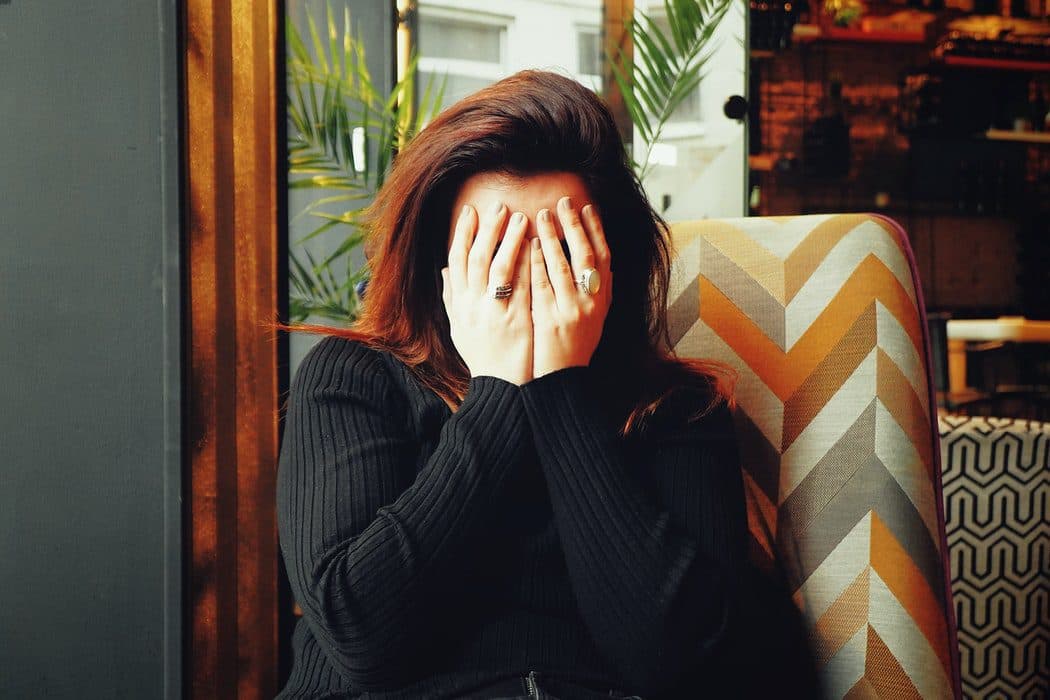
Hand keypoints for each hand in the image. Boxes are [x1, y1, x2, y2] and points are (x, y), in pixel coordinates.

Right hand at [441, 201, 533, 385]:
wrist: (501, 387)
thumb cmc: (483, 356)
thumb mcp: (459, 328)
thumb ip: (452, 298)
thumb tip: (445, 271)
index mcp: (459, 305)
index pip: (456, 260)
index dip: (463, 234)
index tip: (471, 211)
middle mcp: (472, 306)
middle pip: (477, 258)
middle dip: (487, 228)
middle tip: (498, 205)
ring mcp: (494, 313)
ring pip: (499, 267)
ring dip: (509, 239)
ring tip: (521, 217)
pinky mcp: (516, 321)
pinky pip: (521, 286)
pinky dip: (526, 263)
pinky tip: (536, 246)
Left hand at [529, 196, 612, 378]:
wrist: (561, 381)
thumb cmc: (574, 347)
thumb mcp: (593, 318)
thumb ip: (595, 292)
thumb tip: (602, 263)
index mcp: (602, 300)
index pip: (604, 257)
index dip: (597, 230)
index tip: (588, 207)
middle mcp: (592, 303)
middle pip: (587, 256)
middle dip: (575, 225)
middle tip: (563, 202)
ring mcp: (572, 311)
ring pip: (564, 266)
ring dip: (554, 237)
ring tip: (542, 215)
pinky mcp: (551, 319)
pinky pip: (543, 284)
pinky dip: (537, 262)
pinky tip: (530, 245)